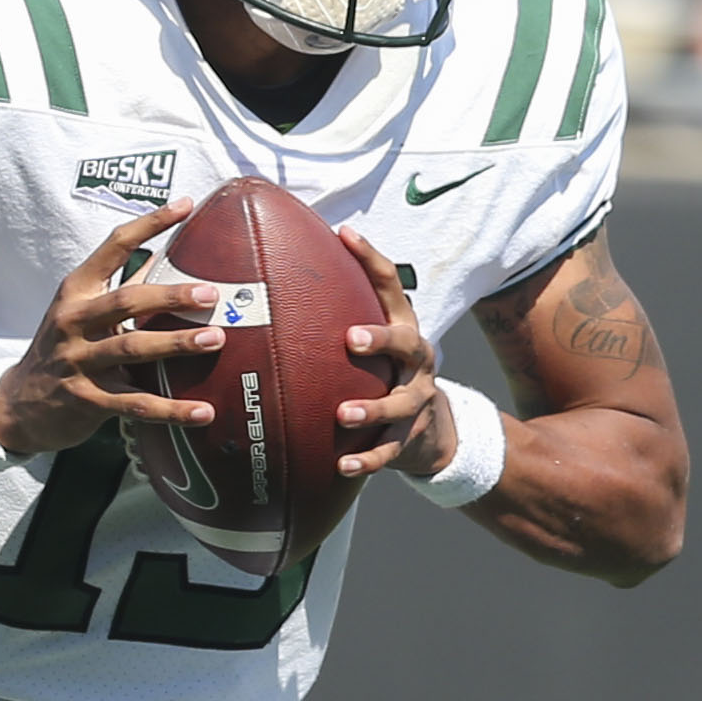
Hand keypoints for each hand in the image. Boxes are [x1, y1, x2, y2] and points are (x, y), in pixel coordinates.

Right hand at [0, 198, 223, 458]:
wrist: (17, 404)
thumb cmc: (62, 348)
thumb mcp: (80, 311)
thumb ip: (122, 285)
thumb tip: (164, 254)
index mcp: (76, 291)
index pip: (114, 247)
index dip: (150, 224)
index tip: (185, 205)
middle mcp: (73, 321)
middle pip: (127, 300)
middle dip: (170, 296)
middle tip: (210, 294)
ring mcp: (78, 362)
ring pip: (132, 349)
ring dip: (175, 344)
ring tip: (214, 339)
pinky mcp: (87, 401)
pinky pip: (135, 404)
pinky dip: (171, 410)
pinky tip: (203, 412)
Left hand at [331, 227, 453, 484]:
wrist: (430, 425)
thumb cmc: (381, 371)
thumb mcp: (370, 338)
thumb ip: (335, 312)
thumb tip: (270, 273)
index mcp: (401, 326)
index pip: (389, 285)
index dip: (370, 258)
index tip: (344, 234)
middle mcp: (416, 359)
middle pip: (406, 342)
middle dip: (380, 338)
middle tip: (350, 339)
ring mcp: (416, 399)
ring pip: (399, 403)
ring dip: (372, 408)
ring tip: (344, 414)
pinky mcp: (410, 436)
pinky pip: (389, 450)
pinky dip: (368, 459)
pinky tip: (343, 466)